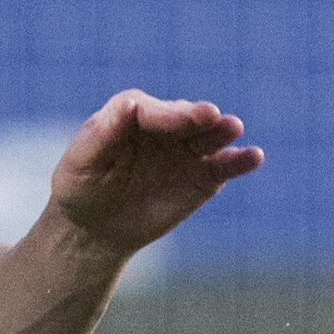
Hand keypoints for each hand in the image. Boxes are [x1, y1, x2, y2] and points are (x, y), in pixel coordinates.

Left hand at [40, 89, 262, 256]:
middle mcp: (164, 126)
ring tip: (233, 128)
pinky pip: (223, 166)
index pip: (150, 109)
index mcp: (129, 114)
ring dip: (222, 131)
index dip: (166, 114)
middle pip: (184, 116)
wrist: (95, 228)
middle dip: (197, 116)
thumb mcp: (81, 163)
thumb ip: (102, 135)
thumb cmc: (81, 189)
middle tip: (211, 116)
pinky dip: (239, 161)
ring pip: (208, 136)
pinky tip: (253, 157)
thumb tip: (128, 104)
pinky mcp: (202, 177)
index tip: (180, 118)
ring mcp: (185, 150)